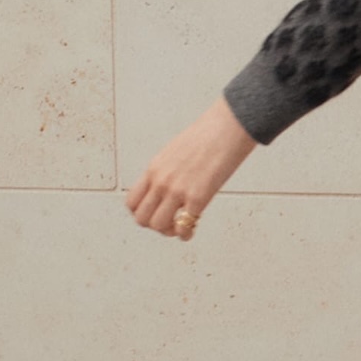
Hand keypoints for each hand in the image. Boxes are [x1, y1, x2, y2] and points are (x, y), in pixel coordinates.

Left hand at [125, 96, 258, 238]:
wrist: (228, 126)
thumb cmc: (209, 134)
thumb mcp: (176, 151)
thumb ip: (169, 170)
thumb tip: (174, 185)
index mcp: (154, 168)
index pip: (132, 201)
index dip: (143, 213)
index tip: (158, 212)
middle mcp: (161, 180)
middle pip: (141, 218)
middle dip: (154, 226)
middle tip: (171, 223)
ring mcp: (177, 189)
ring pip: (157, 225)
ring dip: (169, 231)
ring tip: (183, 226)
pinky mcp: (197, 196)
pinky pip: (183, 226)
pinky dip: (186, 234)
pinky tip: (194, 228)